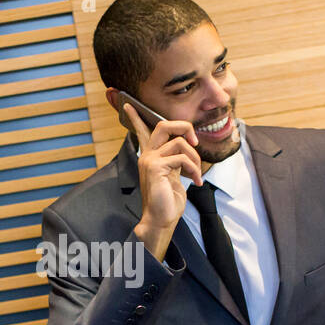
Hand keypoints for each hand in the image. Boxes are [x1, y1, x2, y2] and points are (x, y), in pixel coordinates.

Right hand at [125, 101, 203, 260]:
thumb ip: (176, 159)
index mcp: (150, 156)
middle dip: (184, 127)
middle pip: (163, 125)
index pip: (142, 131)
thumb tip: (188, 146)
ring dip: (195, 157)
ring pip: (179, 142)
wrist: (161, 220)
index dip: (135, 117)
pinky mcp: (156, 167)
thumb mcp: (174, 175)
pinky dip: (194, 169)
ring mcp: (149, 160)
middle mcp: (147, 155)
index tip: (128, 105)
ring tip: (197, 174)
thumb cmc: (168, 201)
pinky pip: (182, 158)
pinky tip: (196, 181)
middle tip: (195, 141)